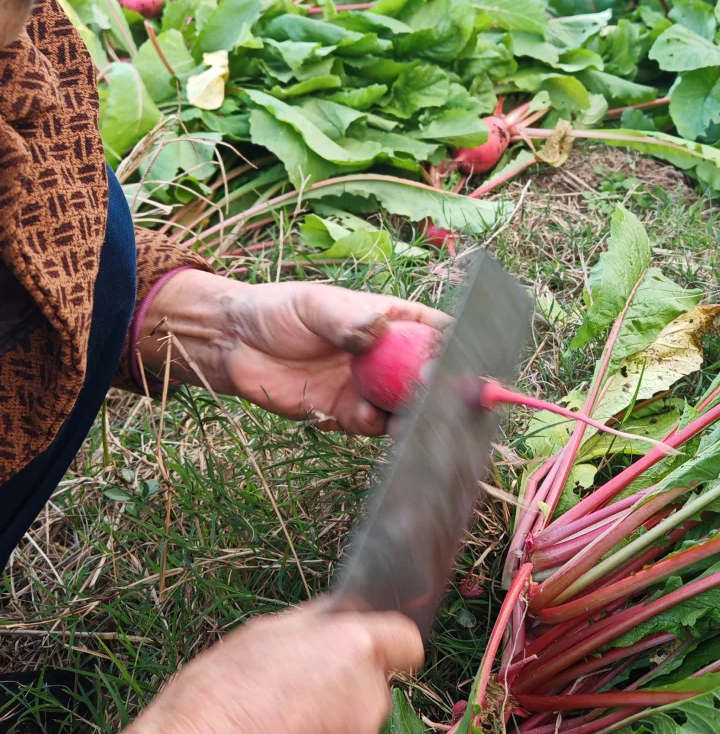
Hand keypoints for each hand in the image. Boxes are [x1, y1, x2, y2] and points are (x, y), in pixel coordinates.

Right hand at [91, 604, 422, 733]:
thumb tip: (342, 616)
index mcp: (354, 652)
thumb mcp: (257, 636)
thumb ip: (315, 624)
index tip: (367, 657)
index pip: (406, 641)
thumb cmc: (209, 706)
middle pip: (372, 694)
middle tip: (288, 706)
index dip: (385, 647)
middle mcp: (370, 704)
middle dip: (342, 697)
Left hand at [138, 274, 447, 433]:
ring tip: (416, 413)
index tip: (472, 356)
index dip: (459, 344)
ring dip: (416, 413)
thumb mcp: (313, 306)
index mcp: (392, 320)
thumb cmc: (277, 312)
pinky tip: (368, 416)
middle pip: (431, 375)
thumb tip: (377, 330)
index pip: (437, 331)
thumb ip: (346, 320)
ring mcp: (371, 387)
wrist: (234, 346)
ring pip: (408, 406)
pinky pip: (376, 426)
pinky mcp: (348, 414)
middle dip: (445, 387)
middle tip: (450, 394)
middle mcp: (388, 357)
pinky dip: (380, 427)